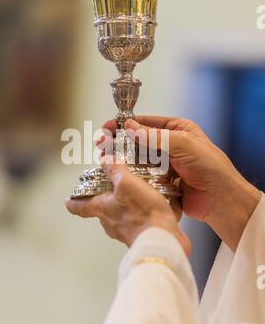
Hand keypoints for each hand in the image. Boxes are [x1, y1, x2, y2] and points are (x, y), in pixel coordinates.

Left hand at [66, 157, 190, 255]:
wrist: (163, 240)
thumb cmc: (142, 213)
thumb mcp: (127, 183)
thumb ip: (115, 170)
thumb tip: (105, 159)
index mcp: (102, 209)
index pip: (81, 206)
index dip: (74, 202)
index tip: (67, 201)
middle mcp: (111, 222)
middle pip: (103, 210)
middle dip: (106, 200)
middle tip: (111, 188)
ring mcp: (127, 231)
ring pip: (122, 215)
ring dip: (128, 205)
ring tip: (140, 193)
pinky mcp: (143, 234)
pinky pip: (141, 221)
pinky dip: (146, 212)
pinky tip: (159, 204)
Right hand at [101, 117, 261, 250]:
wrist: (221, 200)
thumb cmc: (211, 168)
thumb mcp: (184, 144)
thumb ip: (155, 137)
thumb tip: (131, 127)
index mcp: (177, 129)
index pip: (146, 123)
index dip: (126, 124)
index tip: (108, 127)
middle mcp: (170, 145)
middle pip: (139, 141)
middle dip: (120, 142)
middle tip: (101, 144)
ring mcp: (165, 165)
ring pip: (139, 160)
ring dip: (123, 159)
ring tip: (105, 160)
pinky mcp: (162, 183)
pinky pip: (144, 177)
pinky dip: (132, 176)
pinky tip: (119, 175)